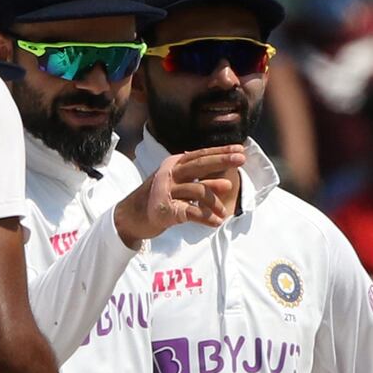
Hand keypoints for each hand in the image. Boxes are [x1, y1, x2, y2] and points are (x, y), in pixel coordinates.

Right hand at [115, 145, 245, 248]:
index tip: (239, 149)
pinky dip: (206, 217)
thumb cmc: (159, 198)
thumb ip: (198, 181)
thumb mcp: (177, 184)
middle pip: (199, 165)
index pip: (199, 155)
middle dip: (221, 160)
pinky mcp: (166, 209)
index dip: (219, 151)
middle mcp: (169, 174)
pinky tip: (216, 222)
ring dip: (215, 202)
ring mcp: (166, 191)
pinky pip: (192, 212)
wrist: (131, 216)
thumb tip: (226, 181)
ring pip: (198, 190)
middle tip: (241, 159)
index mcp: (173, 164)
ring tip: (224, 212)